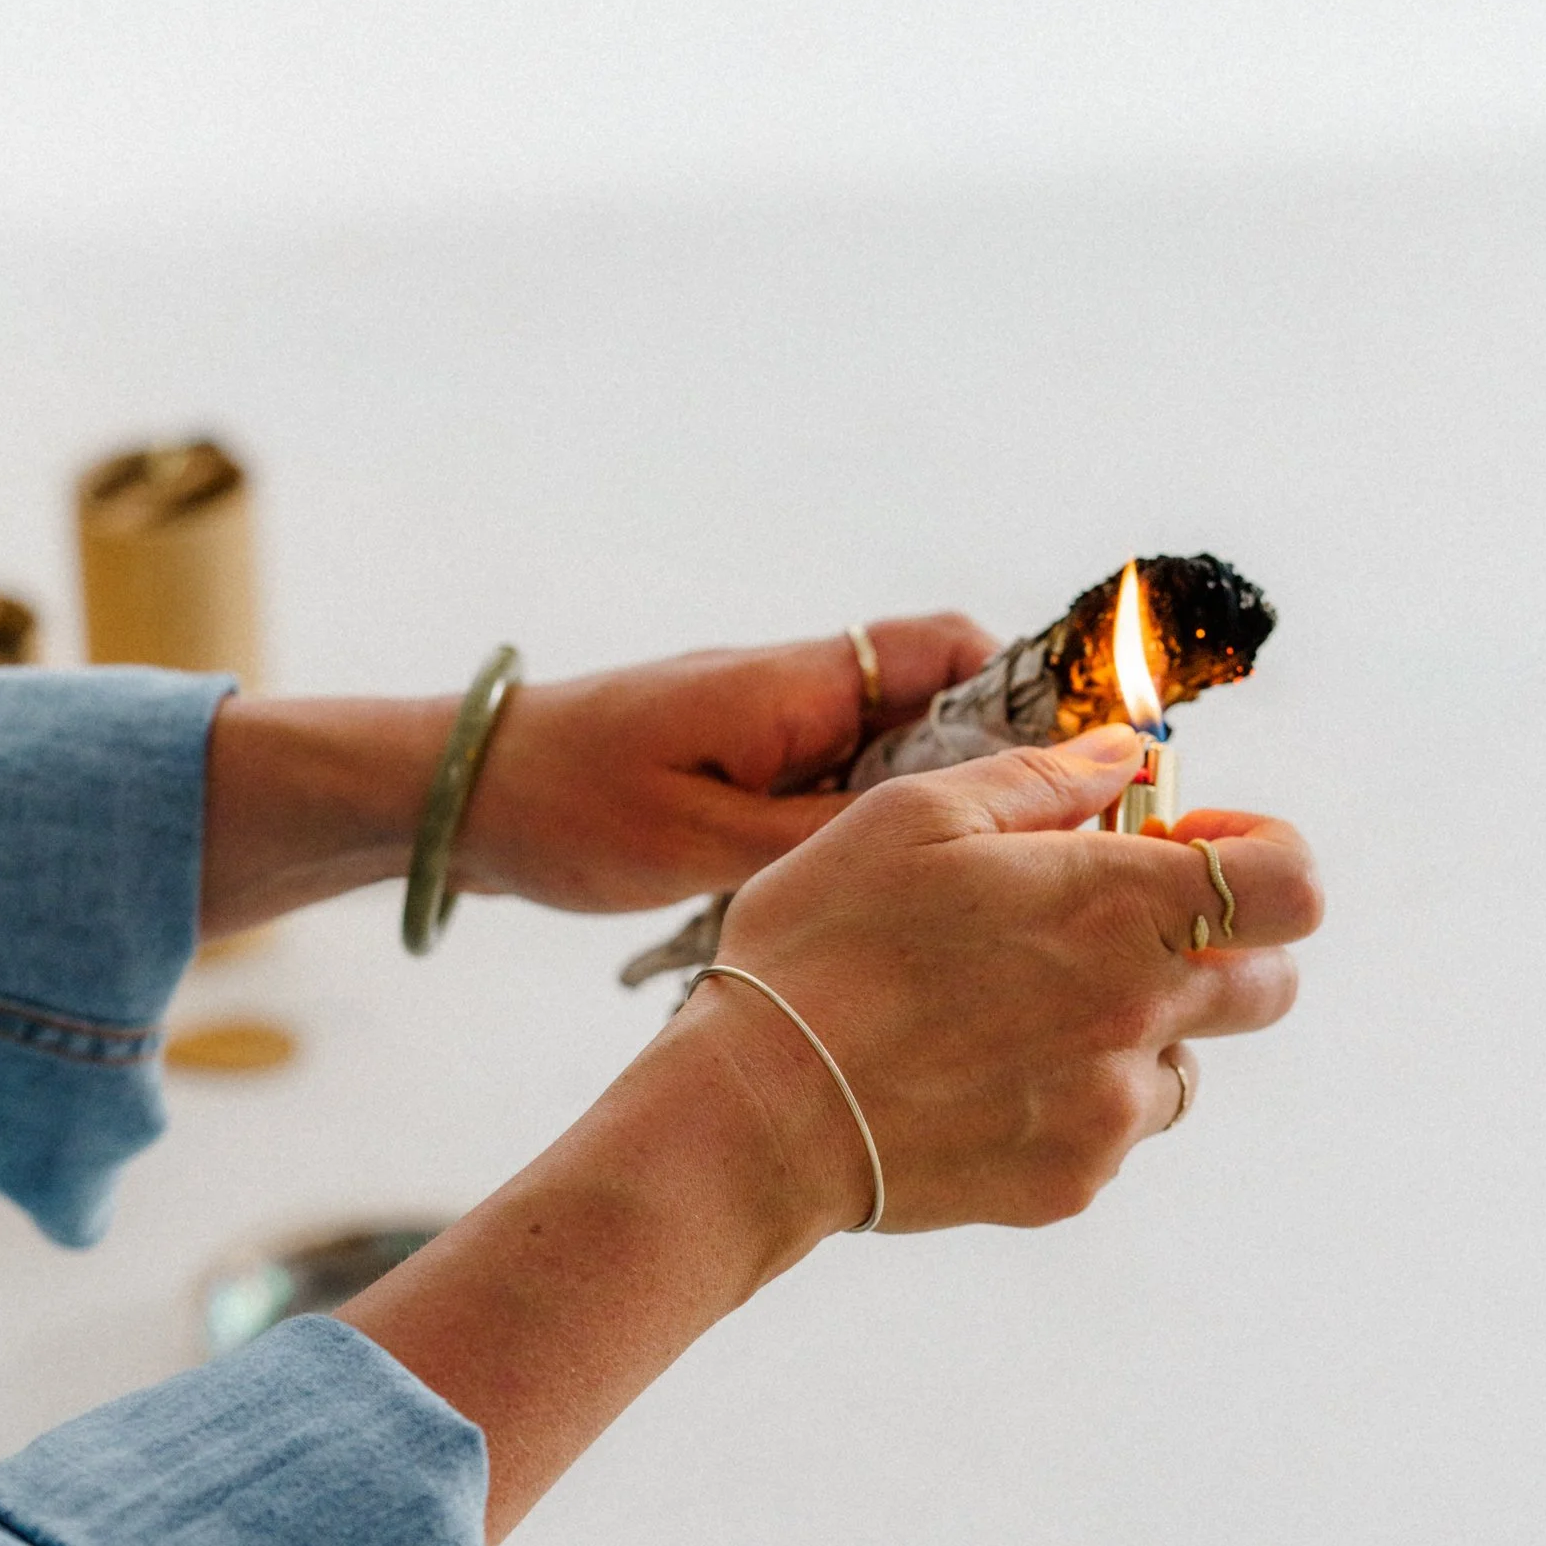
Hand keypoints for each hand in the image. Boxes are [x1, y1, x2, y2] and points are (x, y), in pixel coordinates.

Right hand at [348, 719, 1321, 1542]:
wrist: (758, 1116)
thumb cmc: (824, 944)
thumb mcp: (915, 816)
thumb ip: (1042, 780)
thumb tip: (1130, 757)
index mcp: (1118, 907)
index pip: (1293, 888)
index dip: (1266, 859)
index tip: (1193, 849)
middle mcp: (1140, 1014)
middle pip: (1269, 986)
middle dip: (1215, 949)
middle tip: (1106, 932)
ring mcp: (1111, 1111)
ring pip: (1183, 1066)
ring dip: (1134, 1032)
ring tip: (1014, 1016)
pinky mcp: (1071, 1182)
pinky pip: (1110, 1135)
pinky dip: (1068, 1102)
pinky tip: (975, 1079)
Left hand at [448, 616, 996, 911]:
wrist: (466, 797)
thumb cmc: (570, 809)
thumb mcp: (705, 842)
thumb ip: (828, 832)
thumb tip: (948, 834)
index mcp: (793, 683)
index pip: (948, 649)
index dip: (1027, 695)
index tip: (1079, 765)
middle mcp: (797, 689)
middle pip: (942, 698)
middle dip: (998, 764)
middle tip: (1045, 850)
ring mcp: (775, 725)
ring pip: (898, 747)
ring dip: (938, 803)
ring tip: (980, 885)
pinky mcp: (751, 765)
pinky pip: (847, 780)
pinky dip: (880, 825)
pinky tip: (891, 896)